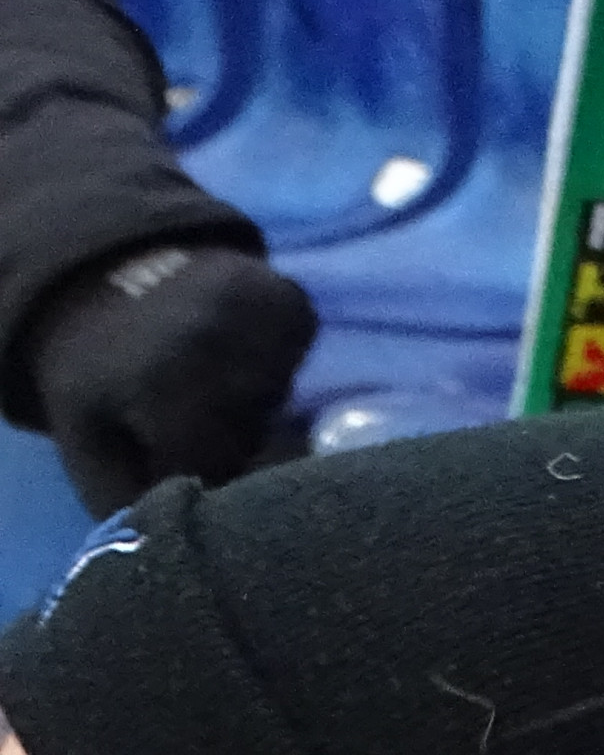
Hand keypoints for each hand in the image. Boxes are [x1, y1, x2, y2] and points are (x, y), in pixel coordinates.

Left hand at [24, 245, 314, 515]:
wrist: (111, 288)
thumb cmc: (101, 382)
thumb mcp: (89, 447)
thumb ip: (133, 498)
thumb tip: (195, 527)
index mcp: (160, 378)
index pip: (213, 460)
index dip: (198, 472)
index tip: (176, 462)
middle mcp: (216, 335)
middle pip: (253, 428)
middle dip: (230, 442)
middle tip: (195, 428)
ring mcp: (257, 306)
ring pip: (284, 393)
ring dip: (258, 406)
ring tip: (217, 394)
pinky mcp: (289, 293)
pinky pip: (302, 354)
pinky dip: (280, 366)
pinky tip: (243, 360)